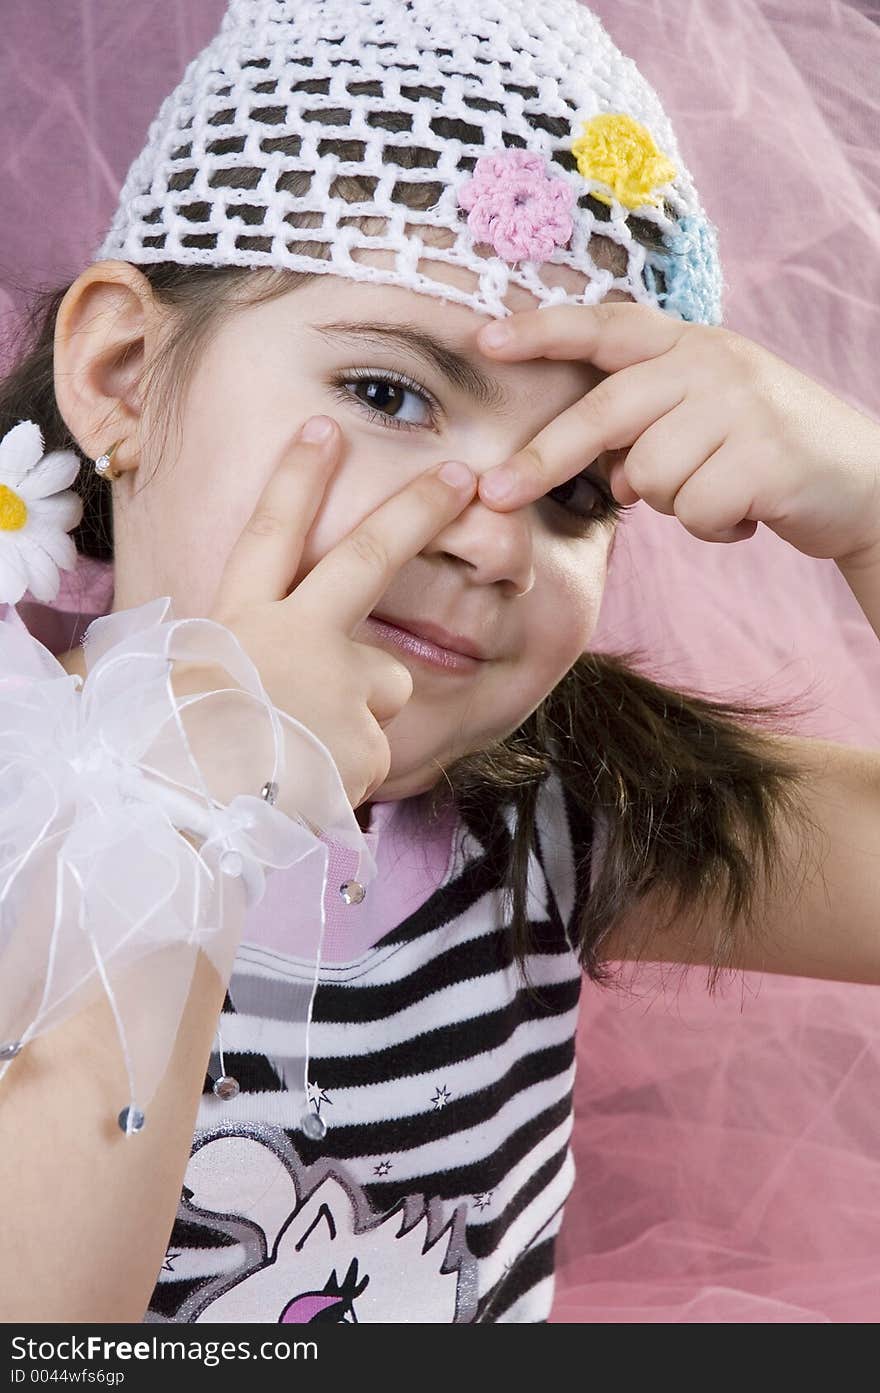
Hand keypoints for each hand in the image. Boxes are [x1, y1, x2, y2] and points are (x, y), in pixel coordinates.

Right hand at [192, 417, 474, 811]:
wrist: (189, 819)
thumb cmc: (167, 755)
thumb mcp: (163, 690)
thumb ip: (192, 658)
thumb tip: (131, 659)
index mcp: (240, 621)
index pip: (271, 534)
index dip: (298, 479)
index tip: (326, 429)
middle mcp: (299, 641)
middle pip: (368, 558)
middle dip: (417, 508)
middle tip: (461, 474)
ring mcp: (342, 690)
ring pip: (385, 680)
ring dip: (363, 703)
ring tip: (305, 743)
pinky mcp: (370, 744)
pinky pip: (374, 747)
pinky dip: (351, 765)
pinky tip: (310, 783)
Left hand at [476, 302, 879, 564]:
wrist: (865, 481)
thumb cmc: (763, 453)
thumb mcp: (704, 416)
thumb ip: (645, 427)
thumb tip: (600, 473)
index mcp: (689, 344)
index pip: (605, 327)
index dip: (543, 331)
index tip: (483, 342)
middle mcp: (712, 361)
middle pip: (603, 414)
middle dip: (542, 460)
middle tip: (494, 495)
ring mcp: (742, 404)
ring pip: (647, 477)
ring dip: (672, 504)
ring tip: (718, 491)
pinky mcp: (766, 455)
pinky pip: (692, 511)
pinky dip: (711, 527)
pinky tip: (746, 514)